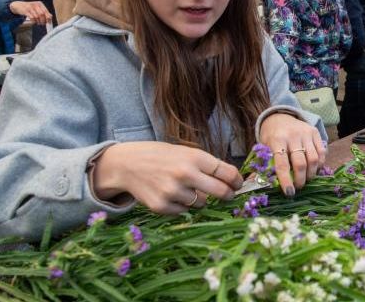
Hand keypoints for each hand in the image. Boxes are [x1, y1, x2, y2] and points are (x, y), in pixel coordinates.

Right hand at [10, 1, 51, 25]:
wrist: (18, 5)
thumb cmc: (30, 8)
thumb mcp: (37, 8)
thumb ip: (44, 12)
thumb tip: (50, 17)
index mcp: (40, 4)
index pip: (46, 11)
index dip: (48, 18)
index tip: (48, 22)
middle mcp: (35, 5)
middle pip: (42, 14)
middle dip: (43, 20)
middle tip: (42, 24)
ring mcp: (30, 7)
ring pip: (37, 16)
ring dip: (38, 21)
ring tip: (38, 23)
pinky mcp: (25, 11)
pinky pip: (32, 18)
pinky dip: (34, 21)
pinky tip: (34, 22)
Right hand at [93, 142, 242, 213]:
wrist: (126, 164)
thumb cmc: (161, 156)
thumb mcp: (185, 152)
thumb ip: (206, 165)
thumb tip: (232, 181)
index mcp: (194, 157)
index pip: (227, 172)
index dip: (237, 180)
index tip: (239, 184)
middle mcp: (185, 174)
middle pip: (221, 192)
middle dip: (228, 194)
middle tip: (228, 194)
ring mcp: (172, 192)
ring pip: (202, 203)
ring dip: (200, 198)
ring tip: (185, 187)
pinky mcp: (161, 206)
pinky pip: (184, 211)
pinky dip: (182, 205)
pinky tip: (171, 194)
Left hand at [259, 113, 325, 196]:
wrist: (279, 116)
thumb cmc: (270, 136)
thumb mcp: (263, 148)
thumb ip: (262, 165)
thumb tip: (254, 185)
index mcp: (276, 140)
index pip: (282, 164)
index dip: (286, 180)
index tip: (289, 192)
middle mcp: (292, 135)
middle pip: (300, 163)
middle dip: (300, 180)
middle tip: (298, 187)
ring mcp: (305, 133)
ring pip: (313, 159)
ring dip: (311, 174)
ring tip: (306, 179)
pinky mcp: (315, 132)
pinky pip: (322, 152)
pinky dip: (319, 164)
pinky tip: (313, 169)